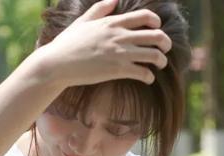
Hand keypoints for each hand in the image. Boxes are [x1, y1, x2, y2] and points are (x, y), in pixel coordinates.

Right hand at [38, 0, 172, 88]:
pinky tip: (147, 79)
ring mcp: (120, 53)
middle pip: (156, 35)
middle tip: (166, 49)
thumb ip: (100, 9)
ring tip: (159, 65)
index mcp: (113, 22)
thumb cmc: (68, 43)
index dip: (156, 22)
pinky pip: (143, 72)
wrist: (58, 63)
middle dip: (165, 42)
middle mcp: (120, 35)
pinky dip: (149, 76)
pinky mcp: (117, 70)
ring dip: (161, 60)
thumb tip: (114, 0)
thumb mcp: (84, 21)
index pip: (145, 16)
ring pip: (153, 55)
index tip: (158, 28)